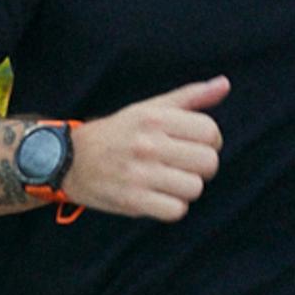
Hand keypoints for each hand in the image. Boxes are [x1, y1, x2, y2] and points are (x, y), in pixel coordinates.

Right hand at [64, 79, 227, 222]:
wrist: (69, 160)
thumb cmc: (118, 133)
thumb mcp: (150, 108)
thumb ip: (190, 97)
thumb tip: (224, 84)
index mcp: (154, 118)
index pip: (210, 132)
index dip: (210, 141)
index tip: (194, 144)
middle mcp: (147, 144)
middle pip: (208, 162)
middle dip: (202, 166)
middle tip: (184, 165)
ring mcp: (139, 174)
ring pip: (194, 188)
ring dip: (186, 188)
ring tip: (169, 181)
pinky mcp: (132, 200)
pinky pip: (176, 211)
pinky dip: (172, 207)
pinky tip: (159, 196)